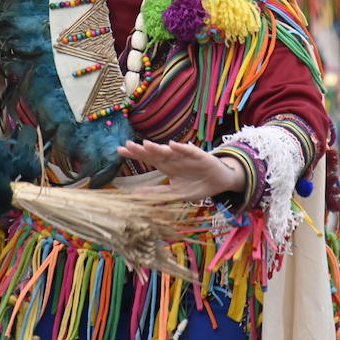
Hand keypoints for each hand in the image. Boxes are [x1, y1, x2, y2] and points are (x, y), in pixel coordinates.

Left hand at [117, 139, 245, 201]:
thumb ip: (157, 193)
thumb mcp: (175, 193)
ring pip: (170, 151)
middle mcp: (174, 159)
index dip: (135, 154)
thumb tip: (136, 194)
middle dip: (142, 150)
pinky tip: (173, 145)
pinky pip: (190, 151)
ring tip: (146, 145)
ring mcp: (186, 157)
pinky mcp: (200, 156)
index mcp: (167, 166)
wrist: (220, 183)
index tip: (120, 150)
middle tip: (127, 145)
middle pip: (155, 153)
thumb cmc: (196, 185)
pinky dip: (182, 148)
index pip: (148, 158)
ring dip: (158, 148)